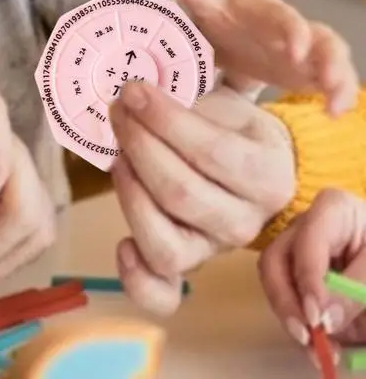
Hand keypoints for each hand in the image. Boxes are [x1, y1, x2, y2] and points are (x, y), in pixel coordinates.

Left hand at [110, 81, 295, 315]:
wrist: (251, 164)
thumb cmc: (231, 127)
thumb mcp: (226, 103)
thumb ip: (190, 99)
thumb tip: (135, 92)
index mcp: (267, 175)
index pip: (211, 151)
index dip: (164, 120)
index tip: (133, 91)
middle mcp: (246, 222)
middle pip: (180, 194)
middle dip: (139, 146)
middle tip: (117, 111)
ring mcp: (213, 249)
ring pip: (165, 243)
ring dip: (129, 196)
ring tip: (116, 158)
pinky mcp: (185, 266)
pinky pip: (161, 291)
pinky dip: (136, 276)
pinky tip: (121, 243)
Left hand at [175, 0, 357, 113]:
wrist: (222, 26)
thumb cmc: (218, 10)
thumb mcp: (206, 1)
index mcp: (267, 11)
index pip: (285, 17)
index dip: (293, 32)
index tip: (294, 53)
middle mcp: (292, 29)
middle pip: (321, 38)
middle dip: (330, 60)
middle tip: (330, 83)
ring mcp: (303, 50)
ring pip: (331, 60)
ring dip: (339, 80)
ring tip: (335, 108)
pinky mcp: (304, 70)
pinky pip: (327, 80)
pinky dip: (334, 95)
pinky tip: (332, 113)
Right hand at [259, 188, 365, 353]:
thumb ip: (356, 289)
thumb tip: (325, 320)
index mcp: (333, 209)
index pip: (308, 240)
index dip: (308, 278)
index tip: (317, 317)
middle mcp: (305, 226)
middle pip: (276, 259)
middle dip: (286, 300)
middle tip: (306, 336)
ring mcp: (297, 248)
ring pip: (274, 280)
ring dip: (290, 317)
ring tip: (317, 351)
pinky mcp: (298, 273)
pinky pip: (287, 297)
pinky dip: (299, 324)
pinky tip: (318, 348)